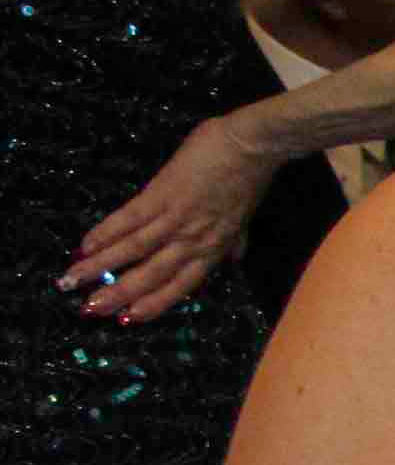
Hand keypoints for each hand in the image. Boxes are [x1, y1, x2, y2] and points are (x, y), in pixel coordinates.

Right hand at [63, 115, 281, 320]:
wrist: (252, 145)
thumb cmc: (249, 179)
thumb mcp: (245, 219)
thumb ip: (233, 243)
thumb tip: (232, 259)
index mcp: (213, 249)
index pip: (180, 286)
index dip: (152, 304)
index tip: (126, 319)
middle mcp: (193, 242)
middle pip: (151, 275)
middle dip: (117, 294)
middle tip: (87, 308)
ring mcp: (177, 219)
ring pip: (133, 251)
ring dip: (100, 266)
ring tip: (72, 280)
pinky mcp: (161, 195)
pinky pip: (128, 220)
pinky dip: (105, 233)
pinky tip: (85, 245)